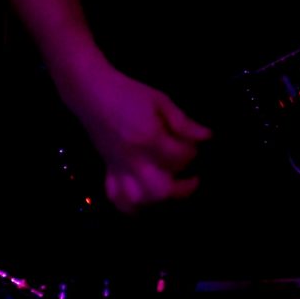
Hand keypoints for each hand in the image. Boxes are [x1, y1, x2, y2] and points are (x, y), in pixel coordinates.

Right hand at [61, 64, 212, 214]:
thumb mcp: (160, 100)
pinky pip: (116, 199)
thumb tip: (207, 137)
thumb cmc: (129, 93)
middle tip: (191, 178)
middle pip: (161, 190)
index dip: (193, 153)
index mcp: (149, 138)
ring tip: (170, 188)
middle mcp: (133, 159)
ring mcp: (118, 168)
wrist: (92, 93)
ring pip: (138, 200)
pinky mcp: (108, 171)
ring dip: (157, 200)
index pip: (180, 158)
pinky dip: (131, 206)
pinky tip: (144, 200)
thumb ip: (183, 122)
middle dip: (182, 188)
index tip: (195, 145)